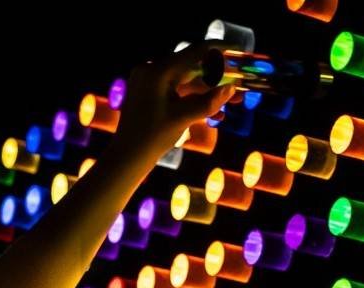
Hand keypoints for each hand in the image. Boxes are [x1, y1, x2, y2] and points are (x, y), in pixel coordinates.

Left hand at [109, 40, 237, 159]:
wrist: (126, 159)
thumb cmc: (151, 139)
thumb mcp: (182, 119)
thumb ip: (207, 103)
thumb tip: (230, 89)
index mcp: (158, 72)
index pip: (195, 53)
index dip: (219, 52)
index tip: (237, 53)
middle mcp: (151, 71)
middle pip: (192, 68)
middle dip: (216, 79)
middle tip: (237, 87)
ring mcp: (149, 82)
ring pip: (186, 82)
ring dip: (207, 92)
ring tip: (231, 103)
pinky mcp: (149, 94)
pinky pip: (176, 92)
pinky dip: (192, 100)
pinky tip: (213, 112)